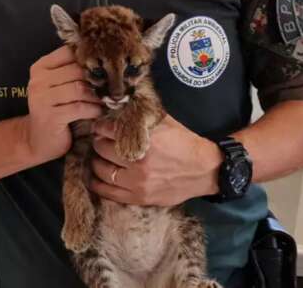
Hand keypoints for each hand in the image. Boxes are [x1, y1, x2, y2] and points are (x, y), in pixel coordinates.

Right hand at [25, 46, 102, 162]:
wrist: (38, 141)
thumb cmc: (54, 110)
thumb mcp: (59, 86)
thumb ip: (73, 71)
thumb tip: (104, 60)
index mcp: (40, 68)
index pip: (68, 52)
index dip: (89, 58)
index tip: (104, 67)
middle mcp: (38, 81)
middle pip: (76, 70)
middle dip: (96, 79)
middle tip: (111, 86)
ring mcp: (42, 99)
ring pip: (79, 88)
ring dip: (96, 95)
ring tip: (105, 100)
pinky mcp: (50, 117)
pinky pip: (79, 107)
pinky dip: (93, 109)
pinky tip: (97, 112)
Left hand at [90, 115, 221, 205]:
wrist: (207, 170)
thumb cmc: (188, 142)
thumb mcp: (168, 120)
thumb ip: (144, 114)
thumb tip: (122, 105)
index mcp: (146, 138)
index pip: (109, 129)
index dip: (101, 126)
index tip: (100, 126)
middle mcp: (139, 161)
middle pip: (102, 149)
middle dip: (99, 142)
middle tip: (100, 140)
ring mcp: (138, 182)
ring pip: (102, 170)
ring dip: (97, 161)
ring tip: (100, 157)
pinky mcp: (140, 197)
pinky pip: (109, 192)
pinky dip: (98, 184)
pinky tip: (95, 178)